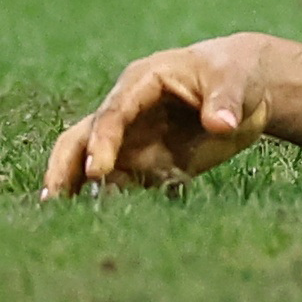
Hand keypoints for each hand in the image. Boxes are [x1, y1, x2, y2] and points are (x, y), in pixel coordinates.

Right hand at [42, 34, 292, 197]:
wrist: (248, 88)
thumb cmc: (235, 74)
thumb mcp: (235, 81)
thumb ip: (225, 102)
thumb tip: (219, 124)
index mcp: (140, 83)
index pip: (113, 114)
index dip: (102, 142)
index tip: (96, 172)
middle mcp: (128, 112)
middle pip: (84, 137)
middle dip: (67, 165)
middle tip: (52, 198)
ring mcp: (136, 138)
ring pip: (99, 163)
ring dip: (83, 189)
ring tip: (66, 220)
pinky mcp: (152, 162)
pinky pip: (129, 183)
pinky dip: (117, 201)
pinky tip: (107, 226)